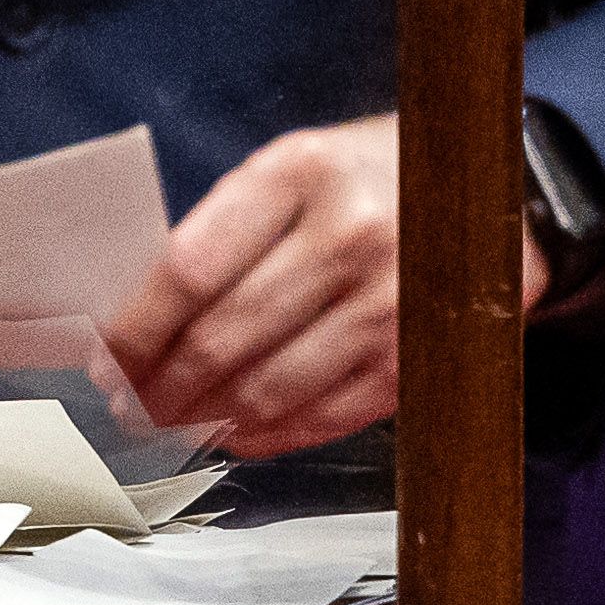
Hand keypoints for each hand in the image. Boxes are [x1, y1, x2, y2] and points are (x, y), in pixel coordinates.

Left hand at [91, 114, 546, 461]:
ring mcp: (389, 300)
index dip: (134, 330)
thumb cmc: (372, 177)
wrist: (503, 186)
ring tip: (171, 428)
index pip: (187, 269)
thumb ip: (228, 233)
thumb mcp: (298, 169)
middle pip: (222, 337)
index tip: (102, 362)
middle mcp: (348, 233)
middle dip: (158, 388)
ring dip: (206, 420)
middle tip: (124, 410)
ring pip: (268, 387)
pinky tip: (237, 435)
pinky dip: (270, 435)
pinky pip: (324, 414)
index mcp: (300, 170)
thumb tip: (140, 325)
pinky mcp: (419, 355)